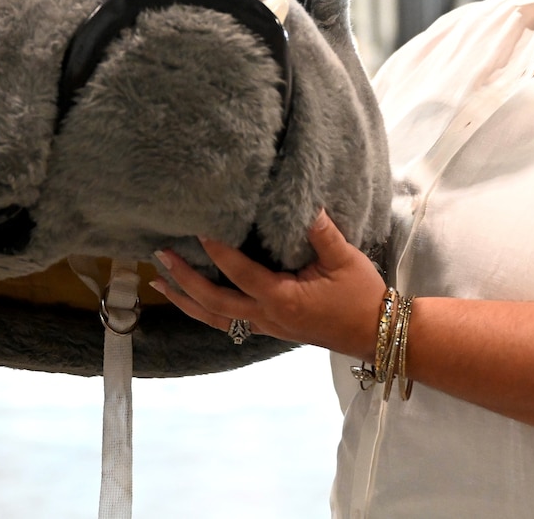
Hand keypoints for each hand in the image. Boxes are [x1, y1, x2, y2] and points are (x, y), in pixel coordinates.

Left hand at [152, 210, 387, 358]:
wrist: (375, 332)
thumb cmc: (361, 295)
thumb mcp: (344, 258)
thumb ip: (320, 231)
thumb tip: (303, 201)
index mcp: (282, 298)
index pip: (240, 273)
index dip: (217, 251)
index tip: (198, 230)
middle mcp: (267, 317)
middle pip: (214, 303)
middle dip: (185, 280)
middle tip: (160, 257)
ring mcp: (266, 327)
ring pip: (215, 318)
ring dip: (186, 301)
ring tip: (159, 284)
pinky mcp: (270, 330)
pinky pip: (228, 322)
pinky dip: (205, 311)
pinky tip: (193, 300)